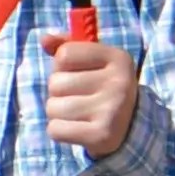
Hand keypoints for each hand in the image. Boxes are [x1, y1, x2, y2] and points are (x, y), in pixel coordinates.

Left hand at [40, 25, 141, 158]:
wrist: (130, 128)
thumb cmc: (103, 89)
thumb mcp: (93, 62)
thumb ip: (67, 46)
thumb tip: (44, 39)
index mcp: (118, 58)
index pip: (64, 55)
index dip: (62, 67)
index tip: (79, 74)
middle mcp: (118, 82)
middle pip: (55, 83)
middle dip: (59, 93)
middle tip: (80, 99)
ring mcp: (112, 110)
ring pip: (53, 108)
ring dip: (58, 113)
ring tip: (78, 114)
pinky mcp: (102, 136)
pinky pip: (55, 130)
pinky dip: (59, 131)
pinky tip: (77, 129)